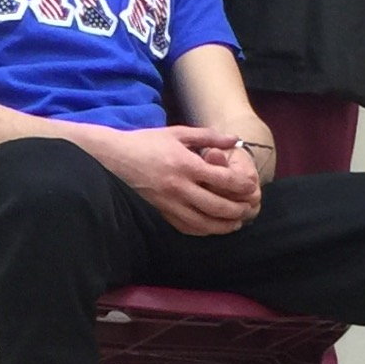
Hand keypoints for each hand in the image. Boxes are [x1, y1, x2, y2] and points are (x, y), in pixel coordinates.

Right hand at [103, 124, 261, 235]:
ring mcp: (168, 203)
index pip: (223, 180)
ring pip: (203, 222)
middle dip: (237, 210)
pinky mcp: (160, 212)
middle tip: (249, 209)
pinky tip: (211, 227)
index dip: (241, 186)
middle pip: (216, 206)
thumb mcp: (178, 133)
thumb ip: (208, 136)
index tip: (251, 187)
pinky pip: (185, 227)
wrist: (113, 158)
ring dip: (223, 226)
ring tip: (235, 223)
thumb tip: (234, 139)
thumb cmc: (146, 143)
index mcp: (185, 164)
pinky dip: (202, 230)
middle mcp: (179, 187)